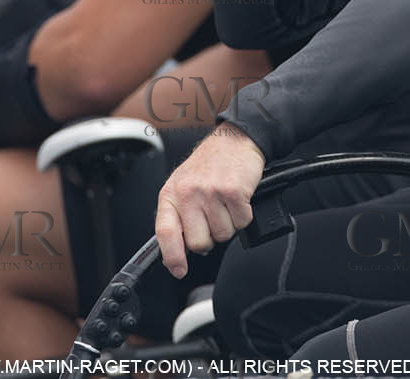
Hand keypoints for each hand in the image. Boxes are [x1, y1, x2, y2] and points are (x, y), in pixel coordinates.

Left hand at [155, 124, 265, 277]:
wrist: (235, 139)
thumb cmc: (209, 164)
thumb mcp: (183, 185)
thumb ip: (179, 215)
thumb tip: (182, 249)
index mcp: (171, 193)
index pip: (165, 232)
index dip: (172, 256)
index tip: (179, 270)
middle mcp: (189, 193)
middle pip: (199, 242)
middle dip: (210, 238)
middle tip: (213, 220)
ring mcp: (211, 192)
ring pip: (223, 235)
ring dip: (229, 225)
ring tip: (226, 204)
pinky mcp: (234, 192)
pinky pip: (242, 222)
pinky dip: (244, 215)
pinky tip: (239, 199)